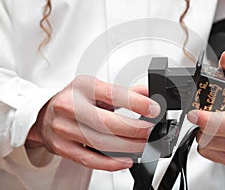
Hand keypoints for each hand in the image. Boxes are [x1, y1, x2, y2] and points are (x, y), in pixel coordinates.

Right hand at [27, 76, 159, 170]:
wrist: (45, 113)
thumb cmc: (74, 99)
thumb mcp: (97, 89)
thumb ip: (124, 93)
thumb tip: (149, 94)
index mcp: (82, 86)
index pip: (113, 94)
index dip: (137, 103)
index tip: (154, 110)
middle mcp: (70, 106)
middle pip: (108, 122)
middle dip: (135, 130)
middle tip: (150, 131)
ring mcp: (64, 128)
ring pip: (101, 143)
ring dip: (128, 147)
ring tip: (142, 146)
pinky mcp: (62, 147)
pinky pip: (90, 159)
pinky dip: (111, 162)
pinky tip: (126, 160)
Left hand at [187, 49, 224, 165]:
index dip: (210, 121)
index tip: (193, 114)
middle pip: (215, 136)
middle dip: (202, 124)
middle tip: (200, 114)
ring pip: (208, 145)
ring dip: (202, 133)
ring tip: (209, 122)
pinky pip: (207, 153)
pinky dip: (203, 144)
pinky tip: (211, 134)